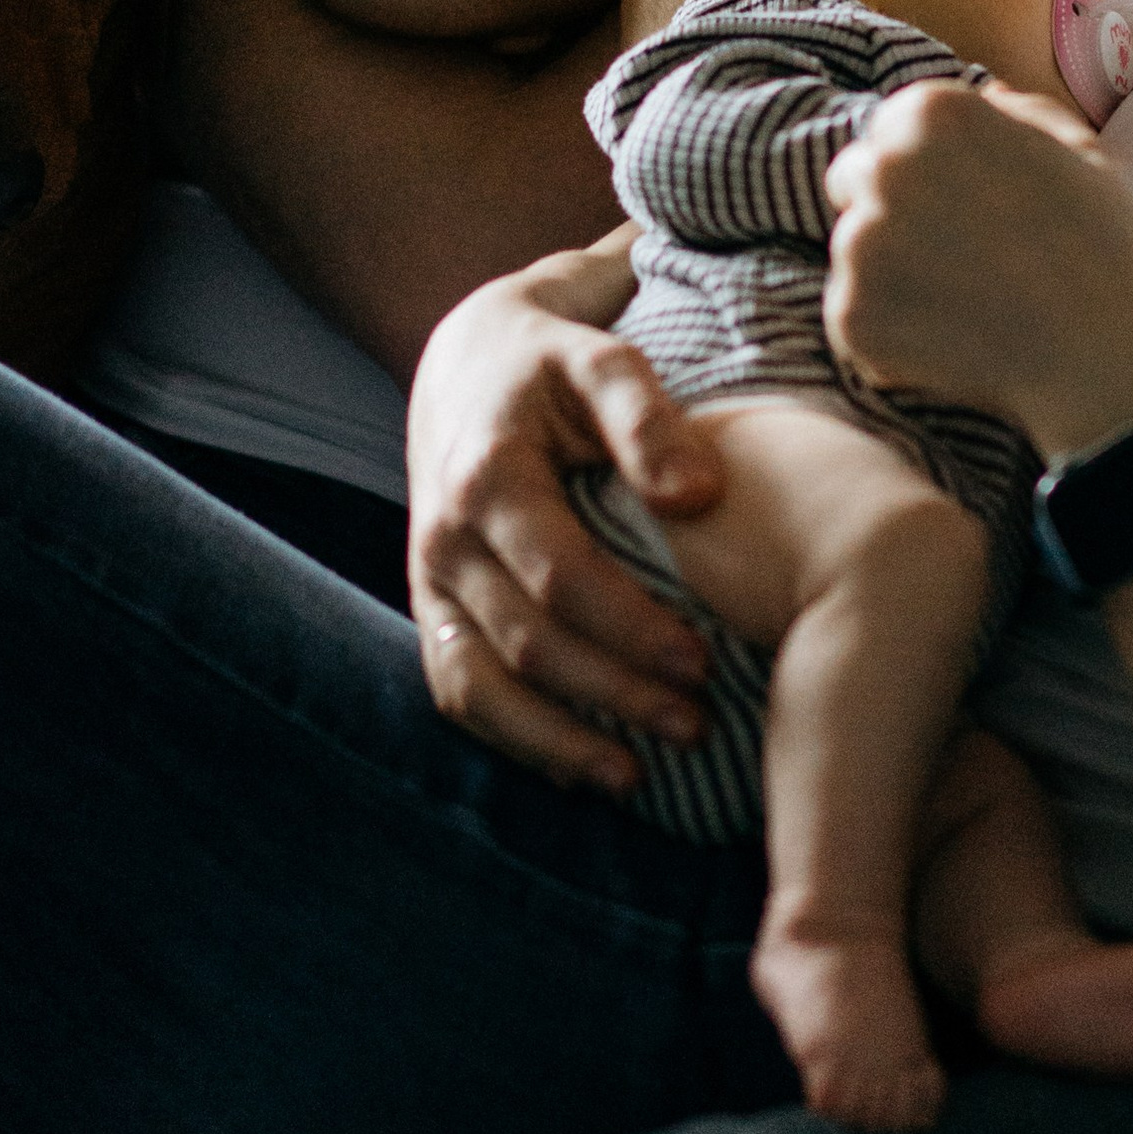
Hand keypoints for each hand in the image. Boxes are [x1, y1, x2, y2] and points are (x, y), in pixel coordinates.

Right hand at [407, 257, 727, 785]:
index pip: (559, 577)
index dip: (631, 629)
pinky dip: (516, 740)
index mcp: (486, 477)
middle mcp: (444, 538)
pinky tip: (584, 767)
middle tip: (698, 725)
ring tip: (639, 774)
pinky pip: (460, 692)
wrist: (470, 362)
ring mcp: (429, 581)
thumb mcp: (602, 359)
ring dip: (559, 740)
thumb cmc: (556, 362)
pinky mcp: (431, 609)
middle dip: (615, 692)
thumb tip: (697, 496)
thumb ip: (647, 417)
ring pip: (481, 687)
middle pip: (527, 644)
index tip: (703, 663)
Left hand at [824, 81, 1132, 459]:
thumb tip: (987, 95)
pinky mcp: (850, 313)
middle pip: (852, 180)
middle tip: (954, 255)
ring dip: (890, 272)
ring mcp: (860, 243)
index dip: (924, 166)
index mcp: (933, 114)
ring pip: (854, 251)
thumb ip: (1022, 113)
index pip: (888, 128)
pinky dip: (891, 331)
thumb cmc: (1105, 246)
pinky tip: (952, 340)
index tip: (960, 204)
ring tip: (964, 303)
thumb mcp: (1080, 151)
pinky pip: (855, 315)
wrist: (1105, 353)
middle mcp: (884, 167)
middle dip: (888, 210)